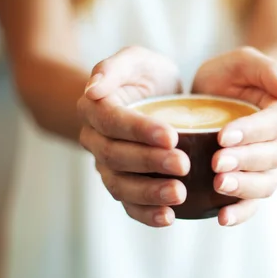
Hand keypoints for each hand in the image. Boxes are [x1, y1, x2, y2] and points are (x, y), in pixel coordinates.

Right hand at [78, 46, 188, 226]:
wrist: (156, 101)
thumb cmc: (148, 78)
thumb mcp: (137, 60)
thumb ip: (115, 66)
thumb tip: (93, 90)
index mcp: (95, 109)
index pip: (113, 121)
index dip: (139, 131)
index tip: (172, 136)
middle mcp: (96, 141)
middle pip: (116, 157)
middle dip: (150, 163)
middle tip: (183, 164)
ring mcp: (108, 168)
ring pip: (120, 186)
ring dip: (149, 193)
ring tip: (179, 194)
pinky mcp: (124, 187)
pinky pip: (129, 206)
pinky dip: (147, 215)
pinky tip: (170, 217)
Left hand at [192, 47, 276, 226]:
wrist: (224, 95)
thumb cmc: (233, 76)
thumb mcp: (243, 61)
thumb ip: (266, 67)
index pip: (274, 124)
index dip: (252, 132)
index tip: (223, 135)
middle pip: (272, 157)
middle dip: (246, 162)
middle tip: (217, 163)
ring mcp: (269, 165)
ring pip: (266, 183)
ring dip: (244, 188)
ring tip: (219, 186)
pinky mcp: (252, 182)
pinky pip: (253, 203)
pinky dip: (241, 213)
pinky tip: (221, 218)